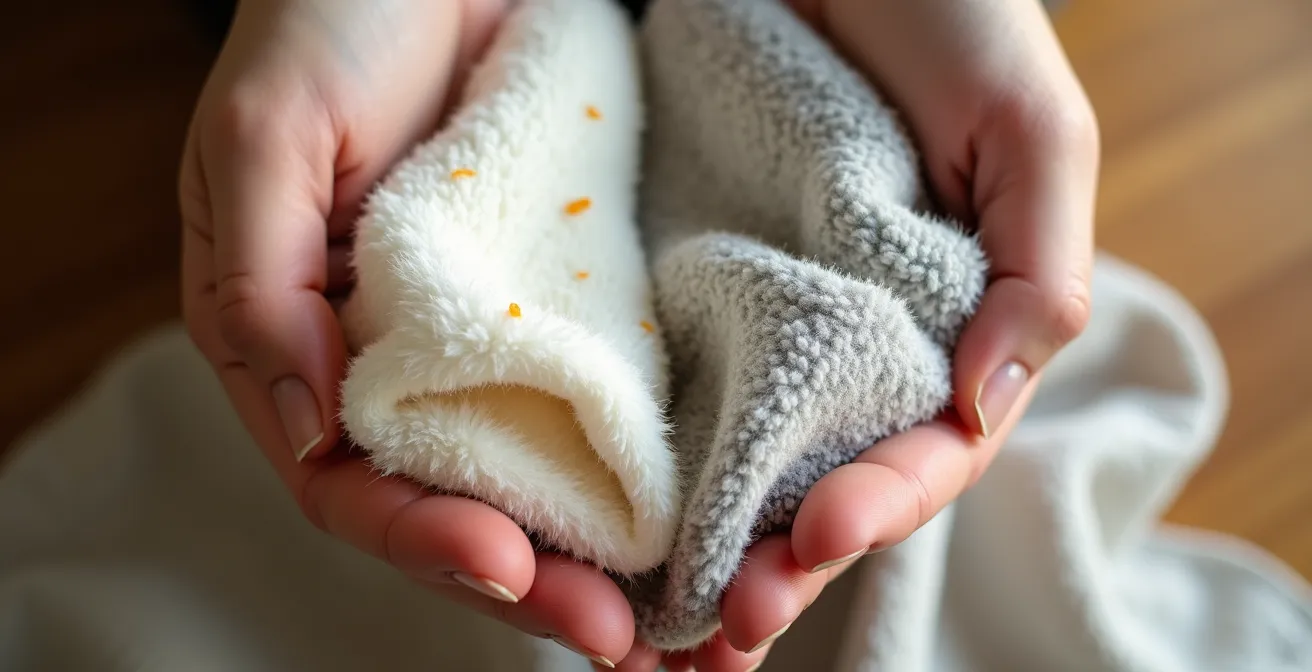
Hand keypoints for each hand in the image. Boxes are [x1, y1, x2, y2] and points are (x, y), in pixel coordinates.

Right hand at [179, 1, 634, 664]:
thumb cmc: (333, 22)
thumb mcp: (270, 136)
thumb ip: (263, 284)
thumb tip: (306, 425)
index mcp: (296, 346)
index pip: (349, 483)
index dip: (424, 539)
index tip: (509, 567)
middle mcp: (384, 369)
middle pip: (449, 508)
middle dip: (530, 582)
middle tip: (622, 638)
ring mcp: (471, 350)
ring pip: (523, 482)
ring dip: (590, 557)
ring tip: (670, 620)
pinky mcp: (545, 316)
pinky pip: (581, 412)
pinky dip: (626, 478)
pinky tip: (683, 522)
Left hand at [636, 1, 1099, 668]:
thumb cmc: (947, 15)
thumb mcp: (1024, 127)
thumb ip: (1037, 266)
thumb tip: (985, 401)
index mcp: (947, 327)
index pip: (921, 452)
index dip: (876, 510)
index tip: (812, 541)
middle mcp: (856, 341)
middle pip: (824, 482)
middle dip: (780, 563)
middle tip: (717, 629)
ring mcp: (774, 318)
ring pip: (747, 458)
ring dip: (709, 547)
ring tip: (659, 626)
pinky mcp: (695, 283)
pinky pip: (676, 382)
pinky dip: (651, 462)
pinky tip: (610, 524)